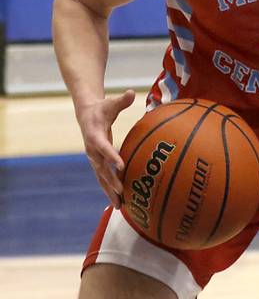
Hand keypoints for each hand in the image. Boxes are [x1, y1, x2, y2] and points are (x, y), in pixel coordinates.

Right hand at [75, 89, 135, 208]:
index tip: (121, 166)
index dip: (111, 157)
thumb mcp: (110, 103)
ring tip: (119, 205)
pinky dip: (110, 190)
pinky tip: (119, 202)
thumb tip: (130, 93)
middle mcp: (92, 151)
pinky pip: (103, 179)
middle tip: (122, 191)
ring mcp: (94, 159)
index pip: (103, 148)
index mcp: (95, 136)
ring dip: (109, 191)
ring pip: (101, 178)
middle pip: (101, 168)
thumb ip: (121, 100)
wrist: (86, 115)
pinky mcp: (97, 163)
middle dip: (111, 181)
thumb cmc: (102, 108)